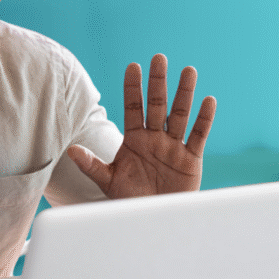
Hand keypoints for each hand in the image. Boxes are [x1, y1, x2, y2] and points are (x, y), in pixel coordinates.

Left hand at [68, 54, 215, 197]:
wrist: (153, 220)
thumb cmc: (129, 200)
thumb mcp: (109, 182)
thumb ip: (92, 165)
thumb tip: (70, 151)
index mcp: (134, 139)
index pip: (132, 108)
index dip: (133, 88)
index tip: (133, 66)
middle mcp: (154, 138)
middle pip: (157, 105)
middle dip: (158, 82)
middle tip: (159, 58)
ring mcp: (173, 147)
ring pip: (180, 115)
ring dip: (184, 93)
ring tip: (188, 71)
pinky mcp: (191, 159)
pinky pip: (198, 135)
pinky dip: (204, 119)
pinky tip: (208, 100)